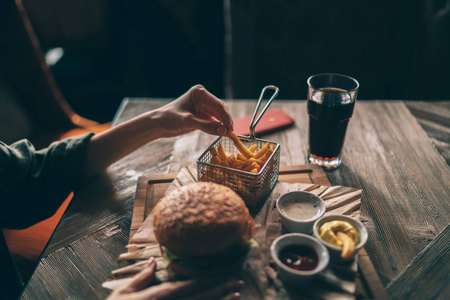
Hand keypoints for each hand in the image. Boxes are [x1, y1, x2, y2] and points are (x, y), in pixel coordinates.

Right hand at [106, 258, 243, 299]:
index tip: (227, 275)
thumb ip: (141, 278)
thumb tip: (154, 261)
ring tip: (236, 295)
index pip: (191, 286)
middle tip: (239, 283)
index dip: (211, 281)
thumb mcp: (122, 294)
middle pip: (201, 297)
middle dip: (222, 290)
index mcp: (159, 296)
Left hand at [154, 85, 233, 136]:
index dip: (226, 117)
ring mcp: (203, 106)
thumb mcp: (188, 122)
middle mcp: (203, 97)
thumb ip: (206, 126)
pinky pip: (214, 120)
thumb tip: (224, 131)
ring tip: (229, 135)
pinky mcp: (202, 114)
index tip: (231, 129)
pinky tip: (223, 133)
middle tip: (232, 133)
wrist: (159, 124)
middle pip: (220, 109)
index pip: (218, 105)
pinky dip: (218, 127)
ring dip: (224, 124)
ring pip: (219, 115)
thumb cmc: (169, 118)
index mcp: (200, 93)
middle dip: (226, 121)